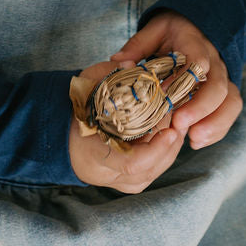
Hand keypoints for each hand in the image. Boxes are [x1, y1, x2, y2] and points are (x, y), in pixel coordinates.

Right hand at [68, 58, 183, 191]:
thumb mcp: (87, 87)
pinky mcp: (131, 181)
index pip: (132, 164)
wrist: (65, 136)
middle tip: (180, 117)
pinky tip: (171, 132)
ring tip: (178, 121)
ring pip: (156, 169)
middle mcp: (109, 175)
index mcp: (94, 155)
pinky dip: (166, 150)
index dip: (156, 150)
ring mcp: (121, 182)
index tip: (171, 131)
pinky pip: (155, 169)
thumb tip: (130, 63)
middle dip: (170, 142)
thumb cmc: (77, 111)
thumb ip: (107, 74)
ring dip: (171, 145)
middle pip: (151, 166)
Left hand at [114, 12, 241, 150]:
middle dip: (201, 109)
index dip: (186, 81)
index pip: (199, 60)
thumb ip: (138, 45)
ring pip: (230, 101)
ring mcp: (222, 78)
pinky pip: (230, 111)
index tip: (167, 97)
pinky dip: (217, 129)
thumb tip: (118, 62)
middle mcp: (215, 62)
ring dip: (215, 123)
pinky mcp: (225, 92)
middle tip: (179, 125)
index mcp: (195, 44)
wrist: (196, 26)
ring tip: (193, 140)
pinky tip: (196, 142)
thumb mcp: (155, 30)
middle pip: (218, 87)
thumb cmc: (173, 31)